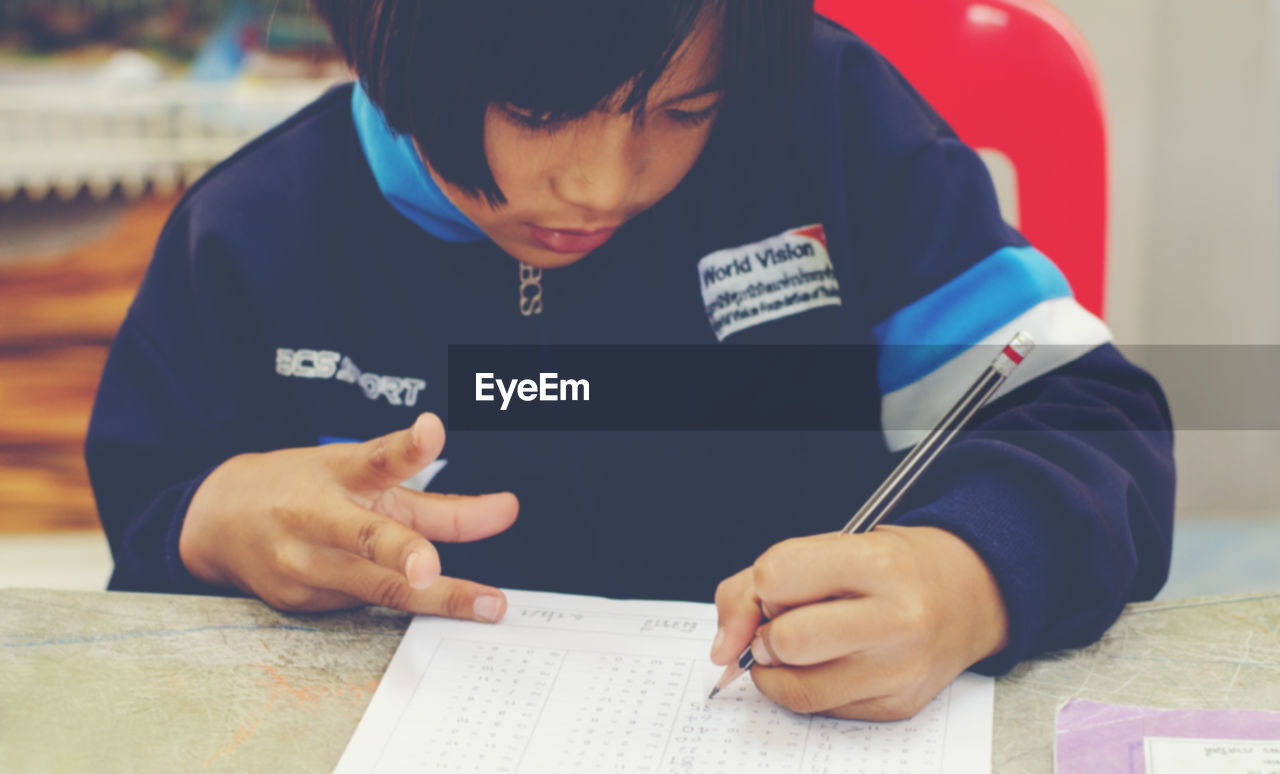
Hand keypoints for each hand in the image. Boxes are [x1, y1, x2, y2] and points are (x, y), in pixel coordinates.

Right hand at [179, 413, 517, 619]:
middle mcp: (318, 518)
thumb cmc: (306, 490)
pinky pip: (366, 607)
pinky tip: (430, 604)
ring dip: (435, 599)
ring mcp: (304, 565)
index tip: (431, 430)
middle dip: (405, 554)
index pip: (376, 457)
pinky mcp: (299, 603)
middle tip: (432, 566)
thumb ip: (435, 502)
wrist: (219, 520)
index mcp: (339, 472)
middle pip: (369, 537)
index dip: (408, 446)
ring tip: (485, 605)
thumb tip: (505, 512)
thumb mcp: (364, 479)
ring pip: (376, 588)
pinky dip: (404, 606)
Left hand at [710, 526, 1007, 720]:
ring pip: (798, 689)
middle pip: (787, 641)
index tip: (772, 591)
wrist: (966, 594)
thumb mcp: (830, 548)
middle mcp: (897, 618)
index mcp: (876, 563)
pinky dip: (807, 690)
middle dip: (767, 636)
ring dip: (777, 671)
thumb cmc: (887, 569)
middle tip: (780, 626)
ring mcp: (900, 668)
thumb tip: (722, 648)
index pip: (778, 576)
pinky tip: (827, 666)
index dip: (760, 588)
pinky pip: (822, 711)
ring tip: (795, 650)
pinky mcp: (898, 705)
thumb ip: (757, 583)